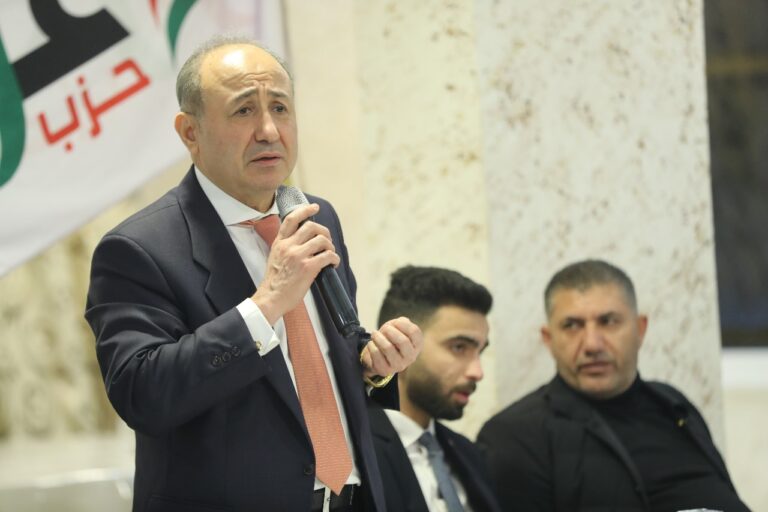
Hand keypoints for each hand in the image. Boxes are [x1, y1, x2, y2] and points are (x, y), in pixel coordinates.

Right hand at [250, 204, 339, 324]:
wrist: (271, 298)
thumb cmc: (274, 282)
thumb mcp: (275, 257)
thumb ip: (286, 246)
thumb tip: (304, 242)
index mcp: (279, 242)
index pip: (291, 219)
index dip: (304, 210)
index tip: (314, 208)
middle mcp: (288, 246)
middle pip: (312, 227)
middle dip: (324, 232)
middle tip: (327, 241)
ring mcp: (298, 256)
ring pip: (322, 240)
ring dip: (330, 246)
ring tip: (330, 254)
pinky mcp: (308, 267)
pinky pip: (328, 256)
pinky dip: (334, 258)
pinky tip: (333, 263)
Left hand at [361, 317, 422, 379]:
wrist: (378, 356)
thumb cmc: (390, 338)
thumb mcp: (398, 328)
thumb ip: (402, 322)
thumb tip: (400, 322)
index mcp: (417, 345)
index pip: (414, 332)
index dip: (403, 324)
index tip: (395, 323)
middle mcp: (410, 357)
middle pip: (403, 341)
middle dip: (390, 331)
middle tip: (384, 329)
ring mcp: (399, 366)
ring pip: (388, 348)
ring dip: (378, 337)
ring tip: (374, 334)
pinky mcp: (385, 370)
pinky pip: (376, 354)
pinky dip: (371, 345)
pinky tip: (371, 344)